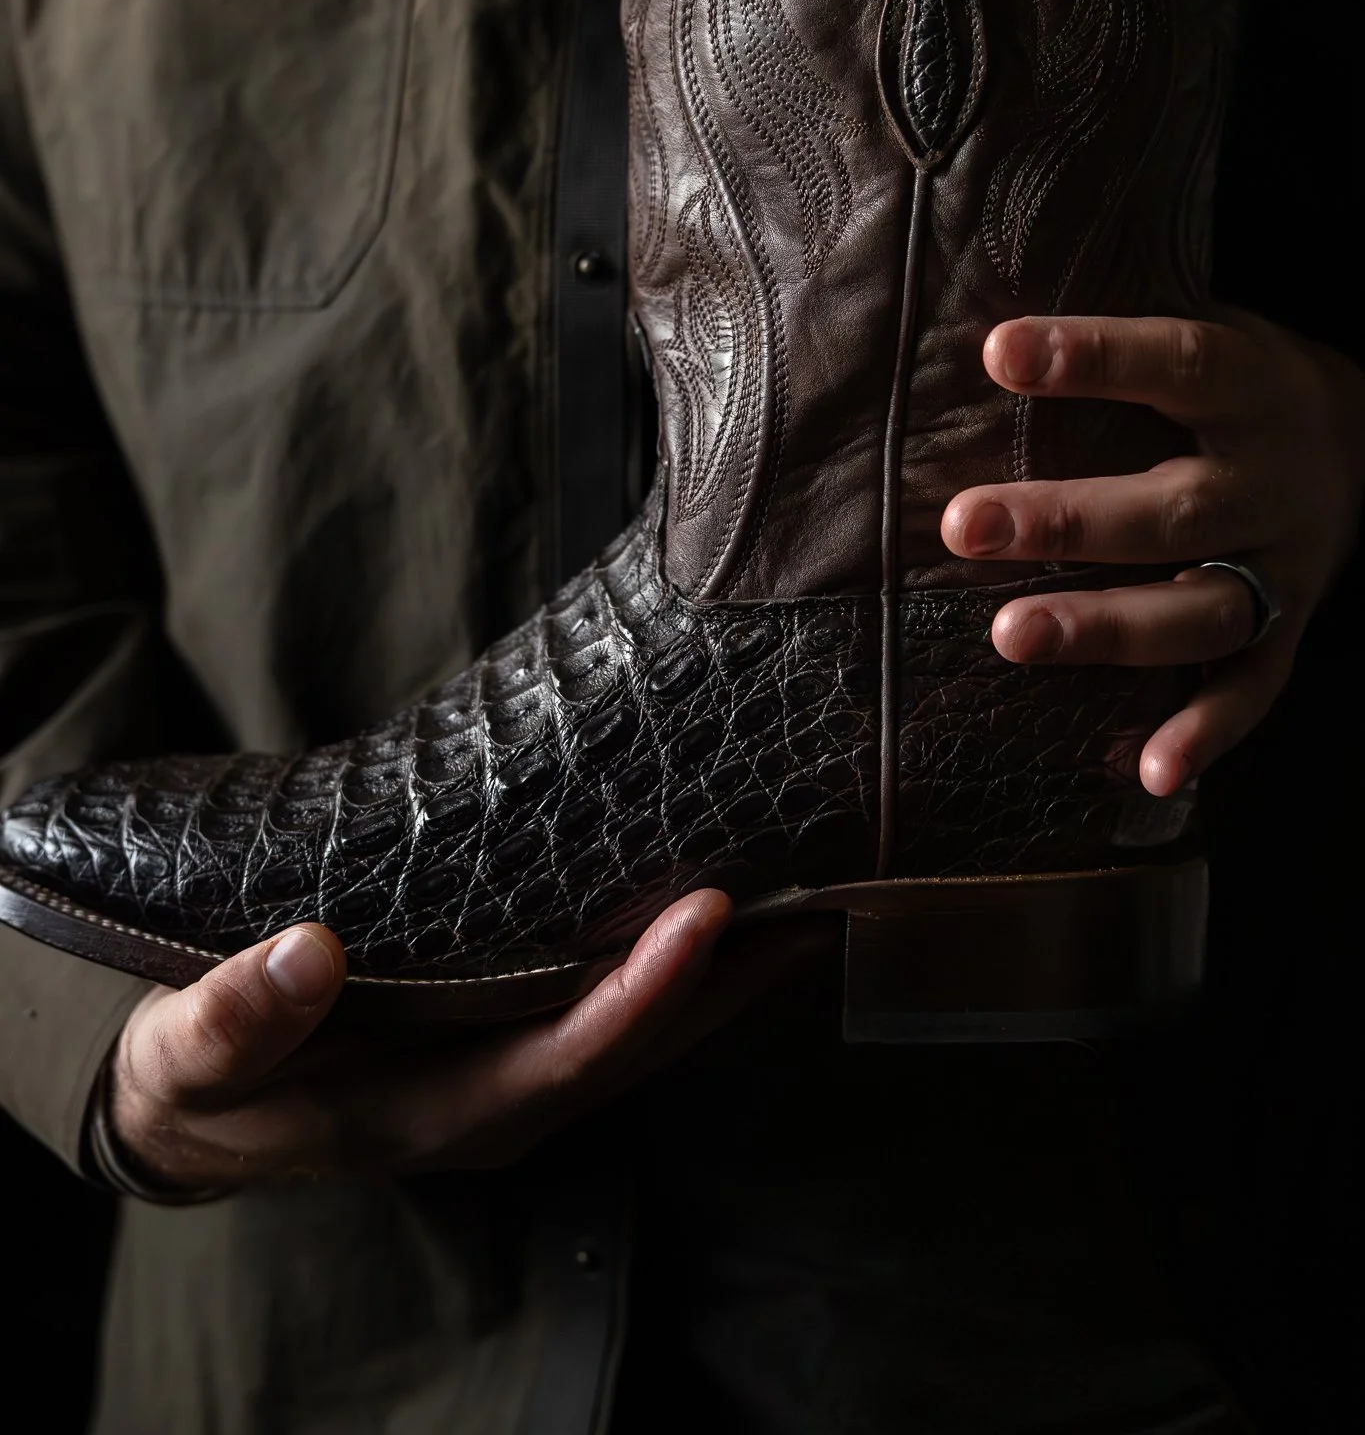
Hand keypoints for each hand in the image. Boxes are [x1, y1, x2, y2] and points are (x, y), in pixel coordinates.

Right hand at [106, 890, 790, 1193]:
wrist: (198, 1106)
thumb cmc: (196, 1078)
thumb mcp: (188, 1057)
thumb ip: (237, 1018)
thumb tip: (308, 953)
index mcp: (432, 1115)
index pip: (564, 1058)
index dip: (642, 995)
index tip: (707, 917)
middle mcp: (498, 1105)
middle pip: (643, 1047)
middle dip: (734, 981)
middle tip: (824, 895)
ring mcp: (512, 1075)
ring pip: (648, 1029)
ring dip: (730, 971)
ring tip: (810, 886)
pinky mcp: (511, 1037)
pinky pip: (616, 1001)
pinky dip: (679, 958)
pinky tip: (723, 899)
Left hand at [941, 313, 1364, 796]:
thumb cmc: (1230, 382)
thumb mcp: (1203, 329)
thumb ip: (1110, 337)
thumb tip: (969, 315)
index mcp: (1249, 386)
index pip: (1174, 361)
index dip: (1092, 357)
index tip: (997, 352)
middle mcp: (1270, 481)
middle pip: (1173, 509)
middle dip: (1065, 520)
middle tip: (962, 525)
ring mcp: (1285, 566)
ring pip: (1200, 609)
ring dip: (1107, 628)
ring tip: (1010, 635)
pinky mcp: (1289, 631)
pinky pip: (1249, 690)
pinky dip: (1201, 734)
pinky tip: (1141, 771)